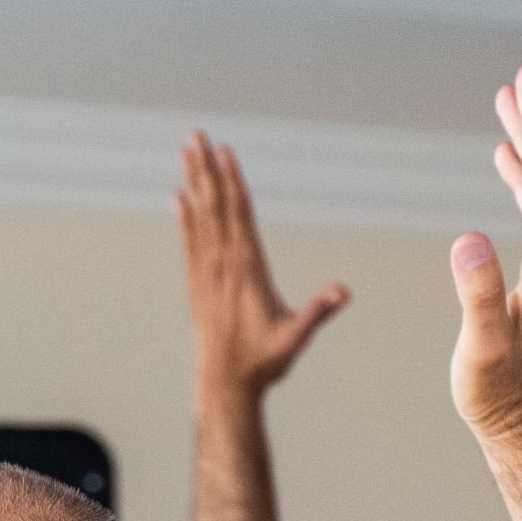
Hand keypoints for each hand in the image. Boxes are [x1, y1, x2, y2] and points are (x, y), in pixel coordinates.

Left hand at [178, 131, 348, 402]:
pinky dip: (185, 217)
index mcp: (246, 270)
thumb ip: (317, 312)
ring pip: (199, 217)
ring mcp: (206, 273)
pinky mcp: (197, 285)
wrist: (223, 387)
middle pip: (214, 206)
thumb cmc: (261, 363)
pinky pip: (190, 241)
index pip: (239, 216)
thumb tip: (342, 292)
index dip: (232, 182)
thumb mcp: (294, 338)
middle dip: (206, 169)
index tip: (224, 151)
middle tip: (195, 133)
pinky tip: (179, 197)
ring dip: (193, 182)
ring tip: (187, 150)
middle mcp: (222, 265)